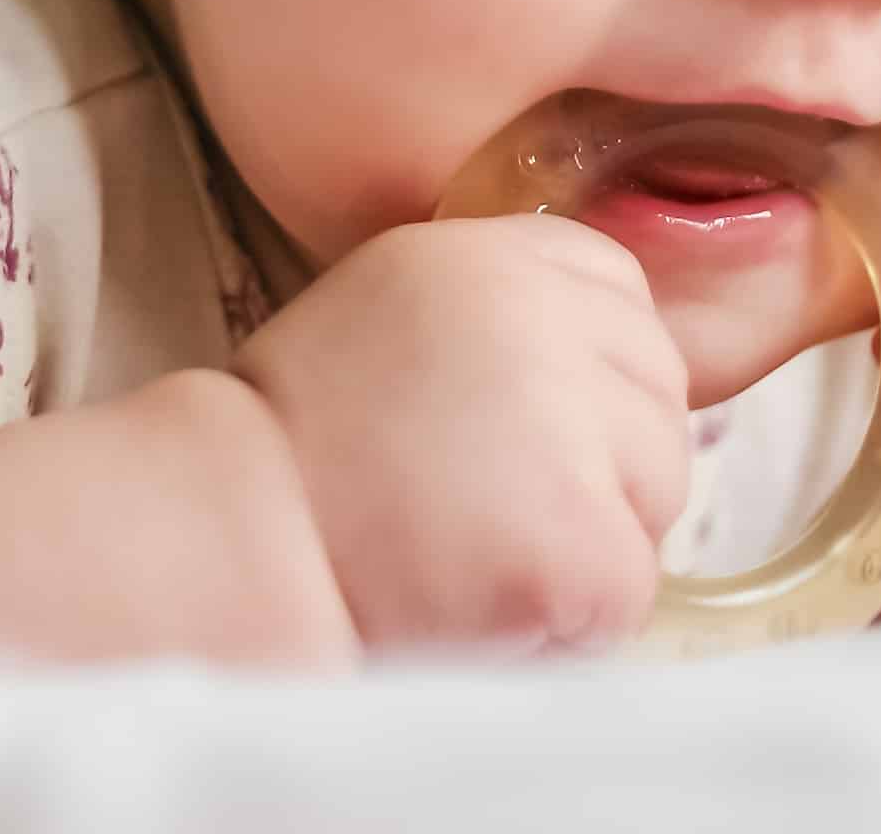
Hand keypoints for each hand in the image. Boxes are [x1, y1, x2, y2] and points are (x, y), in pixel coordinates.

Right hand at [233, 214, 689, 651]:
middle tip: (487, 506)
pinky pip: (628, 590)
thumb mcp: (395, 314)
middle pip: (659, 394)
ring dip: (591, 540)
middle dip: (602, 461)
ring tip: (476, 555)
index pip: (622, 294)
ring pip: (659, 493)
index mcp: (491, 258)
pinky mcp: (579, 546)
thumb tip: (616, 363)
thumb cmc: (296, 451)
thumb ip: (504, 317)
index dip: (589, 372)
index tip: (518, 426)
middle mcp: (539, 321)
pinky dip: (572, 622)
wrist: (221, 552)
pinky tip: (484, 609)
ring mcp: (566, 431)